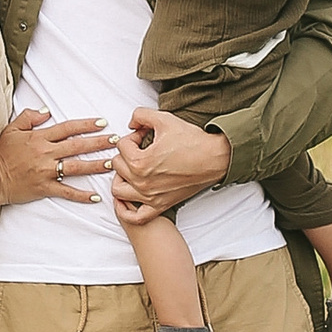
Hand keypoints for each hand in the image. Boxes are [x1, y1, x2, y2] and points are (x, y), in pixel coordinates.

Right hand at [0, 105, 115, 206]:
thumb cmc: (1, 153)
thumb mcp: (12, 129)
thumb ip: (29, 117)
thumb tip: (46, 111)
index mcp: (40, 138)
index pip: (68, 128)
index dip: (86, 125)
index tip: (102, 123)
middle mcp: (46, 153)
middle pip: (77, 146)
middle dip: (99, 143)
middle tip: (116, 141)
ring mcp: (46, 172)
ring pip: (76, 167)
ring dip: (96, 165)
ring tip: (112, 163)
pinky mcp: (44, 188)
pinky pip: (66, 192)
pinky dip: (81, 195)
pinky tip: (95, 196)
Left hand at [113, 107, 230, 215]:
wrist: (214, 158)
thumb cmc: (192, 141)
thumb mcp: (164, 119)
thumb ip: (141, 115)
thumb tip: (131, 123)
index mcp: (140, 161)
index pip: (121, 145)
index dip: (133, 135)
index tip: (145, 135)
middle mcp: (142, 182)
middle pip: (117, 165)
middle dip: (127, 153)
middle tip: (141, 148)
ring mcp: (150, 197)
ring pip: (118, 190)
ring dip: (121, 177)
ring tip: (132, 168)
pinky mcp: (159, 205)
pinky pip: (135, 216)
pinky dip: (126, 209)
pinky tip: (128, 198)